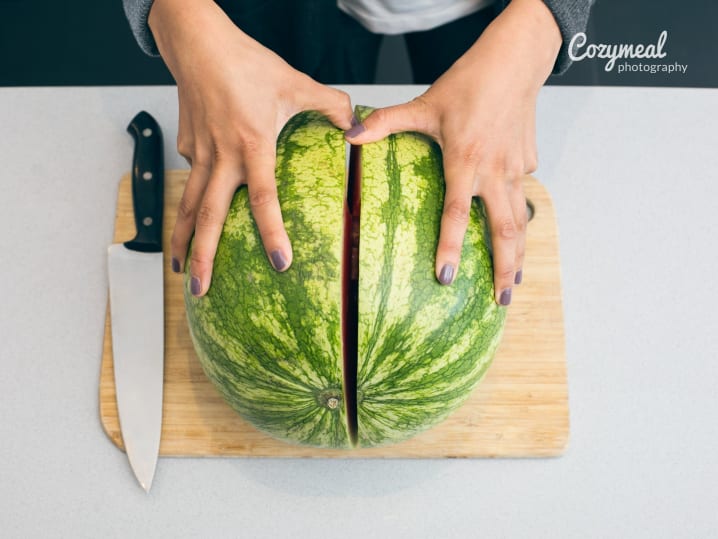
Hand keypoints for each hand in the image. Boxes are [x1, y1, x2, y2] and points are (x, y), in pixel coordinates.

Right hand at [149, 0, 353, 295]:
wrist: (197, 43)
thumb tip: (358, 124)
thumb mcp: (296, 83)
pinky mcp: (187, 146)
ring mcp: (199, 153)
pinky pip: (191, 178)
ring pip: (188, 204)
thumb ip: (331, 105)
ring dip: (183, 239)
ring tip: (179, 269)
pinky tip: (193, 214)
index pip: (263, 198)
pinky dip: (189, 201)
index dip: (272, 232)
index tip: (280, 264)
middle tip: (201, 289)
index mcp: (252, 145)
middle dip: (203, 256)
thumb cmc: (247, 62)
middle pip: (209, 215)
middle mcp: (222, 156)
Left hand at [345, 0, 560, 304]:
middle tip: (499, 300)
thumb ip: (386, 123)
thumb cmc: (469, 82)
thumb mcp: (424, 104)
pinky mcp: (528, 161)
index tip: (446, 279)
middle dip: (503, 268)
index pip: (456, 212)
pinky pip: (524, 195)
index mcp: (465, 160)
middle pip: (504, 230)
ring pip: (520, 219)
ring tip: (513, 282)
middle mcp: (494, 171)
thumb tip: (349, 134)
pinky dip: (521, 218)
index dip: (451, 246)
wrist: (515, 60)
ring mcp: (516, 168)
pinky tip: (517, 233)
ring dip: (518, 253)